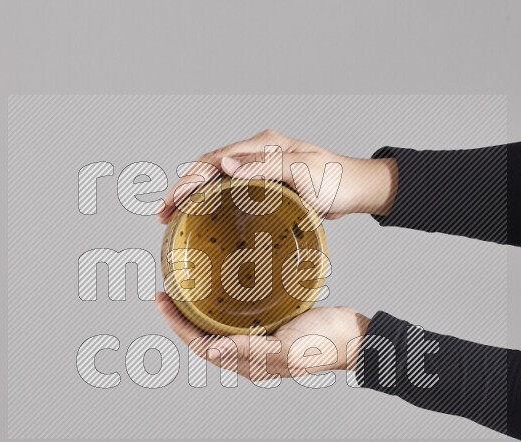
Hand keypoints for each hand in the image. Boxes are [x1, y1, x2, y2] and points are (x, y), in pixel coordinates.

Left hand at [154, 292, 369, 379]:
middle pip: (205, 336)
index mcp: (250, 363)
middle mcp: (250, 353)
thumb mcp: (286, 348)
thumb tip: (211, 353)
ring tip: (186, 289)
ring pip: (220, 325)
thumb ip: (250, 350)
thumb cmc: (324, 344)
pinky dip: (224, 302)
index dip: (178, 326)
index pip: (202, 345)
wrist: (354, 334)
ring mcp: (260, 339)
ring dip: (200, 310)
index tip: (162, 301)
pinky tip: (222, 286)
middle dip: (182, 317)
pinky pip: (239, 315)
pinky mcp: (272, 324)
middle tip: (166, 291)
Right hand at [156, 129, 396, 223]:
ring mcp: (259, 167)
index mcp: (262, 145)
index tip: (172, 201)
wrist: (356, 189)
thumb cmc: (336, 180)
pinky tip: (202, 215)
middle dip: (182, 189)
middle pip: (208, 168)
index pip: (213, 160)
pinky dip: (211, 200)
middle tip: (163, 215)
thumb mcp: (303, 171)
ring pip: (216, 178)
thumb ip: (265, 167)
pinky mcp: (264, 183)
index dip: (188, 181)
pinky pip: (230, 190)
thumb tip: (224, 165)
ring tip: (174, 216)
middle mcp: (257, 153)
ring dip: (193, 195)